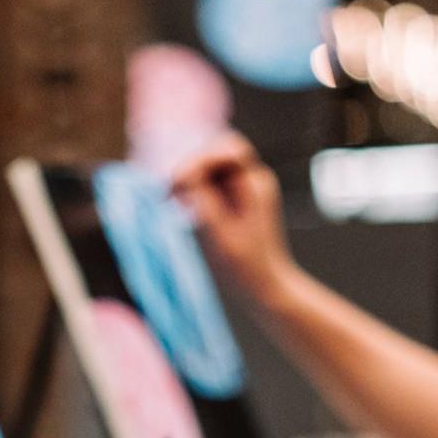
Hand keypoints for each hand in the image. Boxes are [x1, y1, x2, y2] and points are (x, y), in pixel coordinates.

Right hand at [173, 131, 297, 307]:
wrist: (266, 287)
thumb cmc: (245, 266)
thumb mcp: (220, 232)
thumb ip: (204, 198)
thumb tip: (184, 172)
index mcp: (255, 184)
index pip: (228, 149)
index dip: (200, 159)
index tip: (177, 182)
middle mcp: (253, 180)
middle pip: (219, 152)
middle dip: (193, 165)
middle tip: (171, 191)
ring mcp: (246, 189)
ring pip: (214, 165)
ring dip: (192, 177)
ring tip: (175, 199)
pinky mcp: (237, 200)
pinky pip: (214, 181)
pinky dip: (196, 188)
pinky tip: (185, 205)